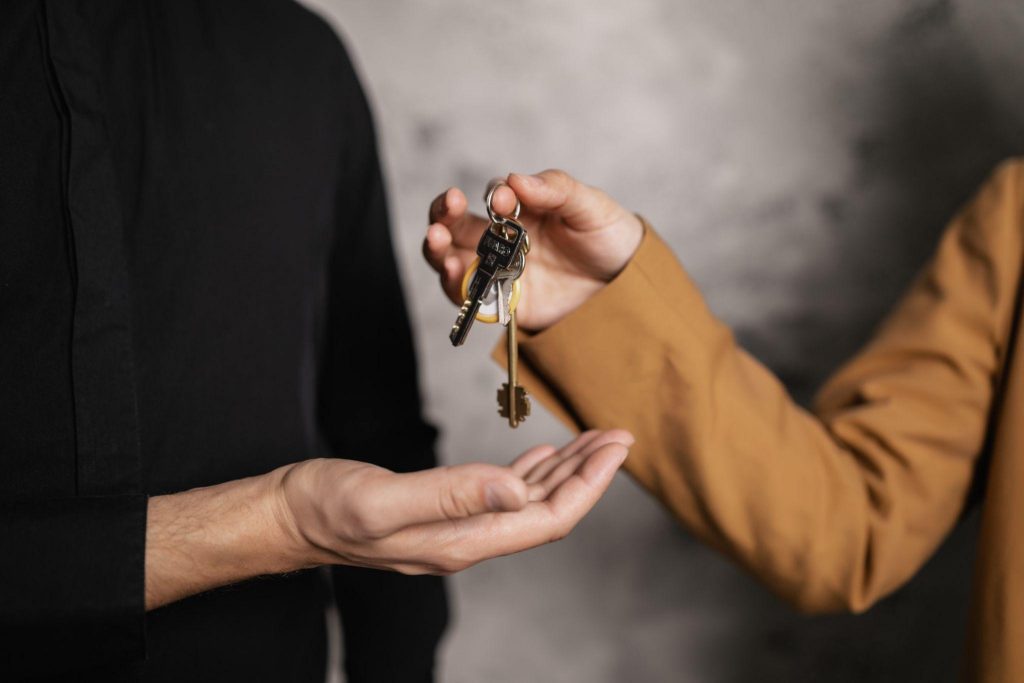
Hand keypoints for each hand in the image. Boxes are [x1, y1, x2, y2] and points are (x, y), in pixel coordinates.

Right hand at [278, 429, 631, 573]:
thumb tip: (518, 491)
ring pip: (528, 503)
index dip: (588, 484)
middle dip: (588, 475)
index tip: (615, 447)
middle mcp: (466, 541)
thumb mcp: (383, 499)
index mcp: (461, 541)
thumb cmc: (326, 506)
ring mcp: (455, 529)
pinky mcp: (442, 513)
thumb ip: (451, 494)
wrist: (288, 517)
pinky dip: (530, 473)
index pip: (546, 518)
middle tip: (619, 436)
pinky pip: (501, 496)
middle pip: (546, 512)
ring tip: (593, 442)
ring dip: (564, 472)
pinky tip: (542, 457)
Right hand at [423, 170, 643, 330]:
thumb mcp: (590, 206)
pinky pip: (471, 298)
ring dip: (438, 250)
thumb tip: (516, 179)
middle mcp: (502, 240)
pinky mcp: (505, 304)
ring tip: (437, 241)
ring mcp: (500, 272)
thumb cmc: (608, 236)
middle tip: (447, 206)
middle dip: (444, 214)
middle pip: (457, 225)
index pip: (493, 196)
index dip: (493, 196)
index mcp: (521, 210)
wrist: (629, 286)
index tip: (505, 201)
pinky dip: (456, 286)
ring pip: (453, 259)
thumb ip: (556, 189)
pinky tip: (454, 273)